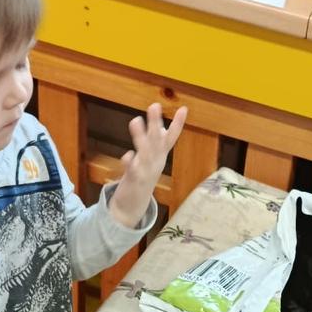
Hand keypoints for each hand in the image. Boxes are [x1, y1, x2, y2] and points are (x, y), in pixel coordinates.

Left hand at [109, 103, 188, 228]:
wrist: (132, 206)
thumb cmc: (142, 178)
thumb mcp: (151, 159)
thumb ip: (155, 144)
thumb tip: (158, 127)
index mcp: (160, 156)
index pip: (171, 137)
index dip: (178, 124)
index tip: (184, 108)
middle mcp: (155, 162)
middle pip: (157, 141)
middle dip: (156, 123)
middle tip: (154, 105)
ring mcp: (145, 171)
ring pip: (145, 152)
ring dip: (141, 136)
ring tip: (135, 120)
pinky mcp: (134, 180)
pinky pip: (132, 170)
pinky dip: (130, 162)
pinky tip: (127, 154)